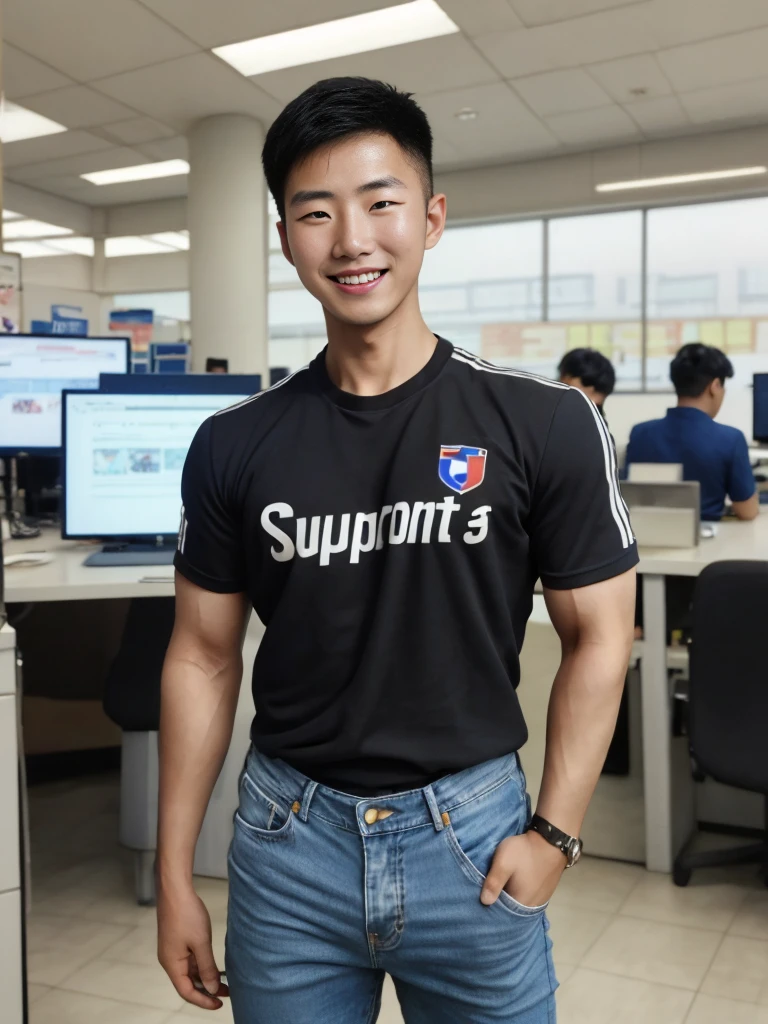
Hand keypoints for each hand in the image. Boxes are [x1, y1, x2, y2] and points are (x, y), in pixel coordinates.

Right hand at [157, 882, 228, 1009]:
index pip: (187, 992)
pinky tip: (214, 965)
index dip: (203, 1000)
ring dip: (206, 977)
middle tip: (227, 993)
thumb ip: (207, 968)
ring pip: (190, 971)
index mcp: (172, 964)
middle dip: (207, 990)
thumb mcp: (201, 943)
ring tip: (225, 981)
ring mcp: (173, 950)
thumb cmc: (186, 914)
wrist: (175, 889)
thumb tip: (213, 989)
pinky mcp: (177, 941)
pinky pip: (190, 960)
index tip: (220, 1004)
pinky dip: (202, 965)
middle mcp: (170, 961)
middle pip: (188, 983)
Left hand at [480, 830, 565, 907]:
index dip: (489, 905)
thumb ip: (494, 882)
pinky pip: (528, 898)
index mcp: (521, 903)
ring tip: (501, 885)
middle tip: (489, 888)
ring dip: (510, 896)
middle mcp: (532, 906)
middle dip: (500, 901)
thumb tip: (484, 902)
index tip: (481, 895)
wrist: (551, 840)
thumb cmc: (525, 852)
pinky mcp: (545, 891)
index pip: (500, 912)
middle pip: (511, 910)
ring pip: (520, 903)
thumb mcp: (504, 862)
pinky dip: (520, 893)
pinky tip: (514, 884)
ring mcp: (540, 899)